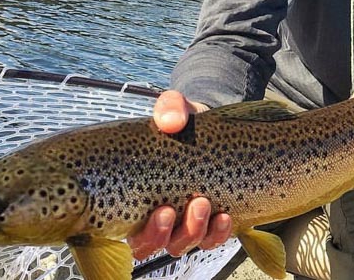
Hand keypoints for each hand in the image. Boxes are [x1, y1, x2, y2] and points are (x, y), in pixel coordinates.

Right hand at [128, 90, 232, 258]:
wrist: (215, 127)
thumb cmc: (184, 123)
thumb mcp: (176, 109)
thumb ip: (170, 108)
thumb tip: (171, 122)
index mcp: (137, 195)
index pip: (129, 231)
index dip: (143, 233)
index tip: (160, 209)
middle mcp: (157, 217)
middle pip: (151, 244)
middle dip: (163, 233)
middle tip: (173, 209)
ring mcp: (184, 222)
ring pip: (182, 244)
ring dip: (193, 231)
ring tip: (202, 203)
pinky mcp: (210, 222)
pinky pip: (212, 239)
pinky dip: (218, 233)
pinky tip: (224, 216)